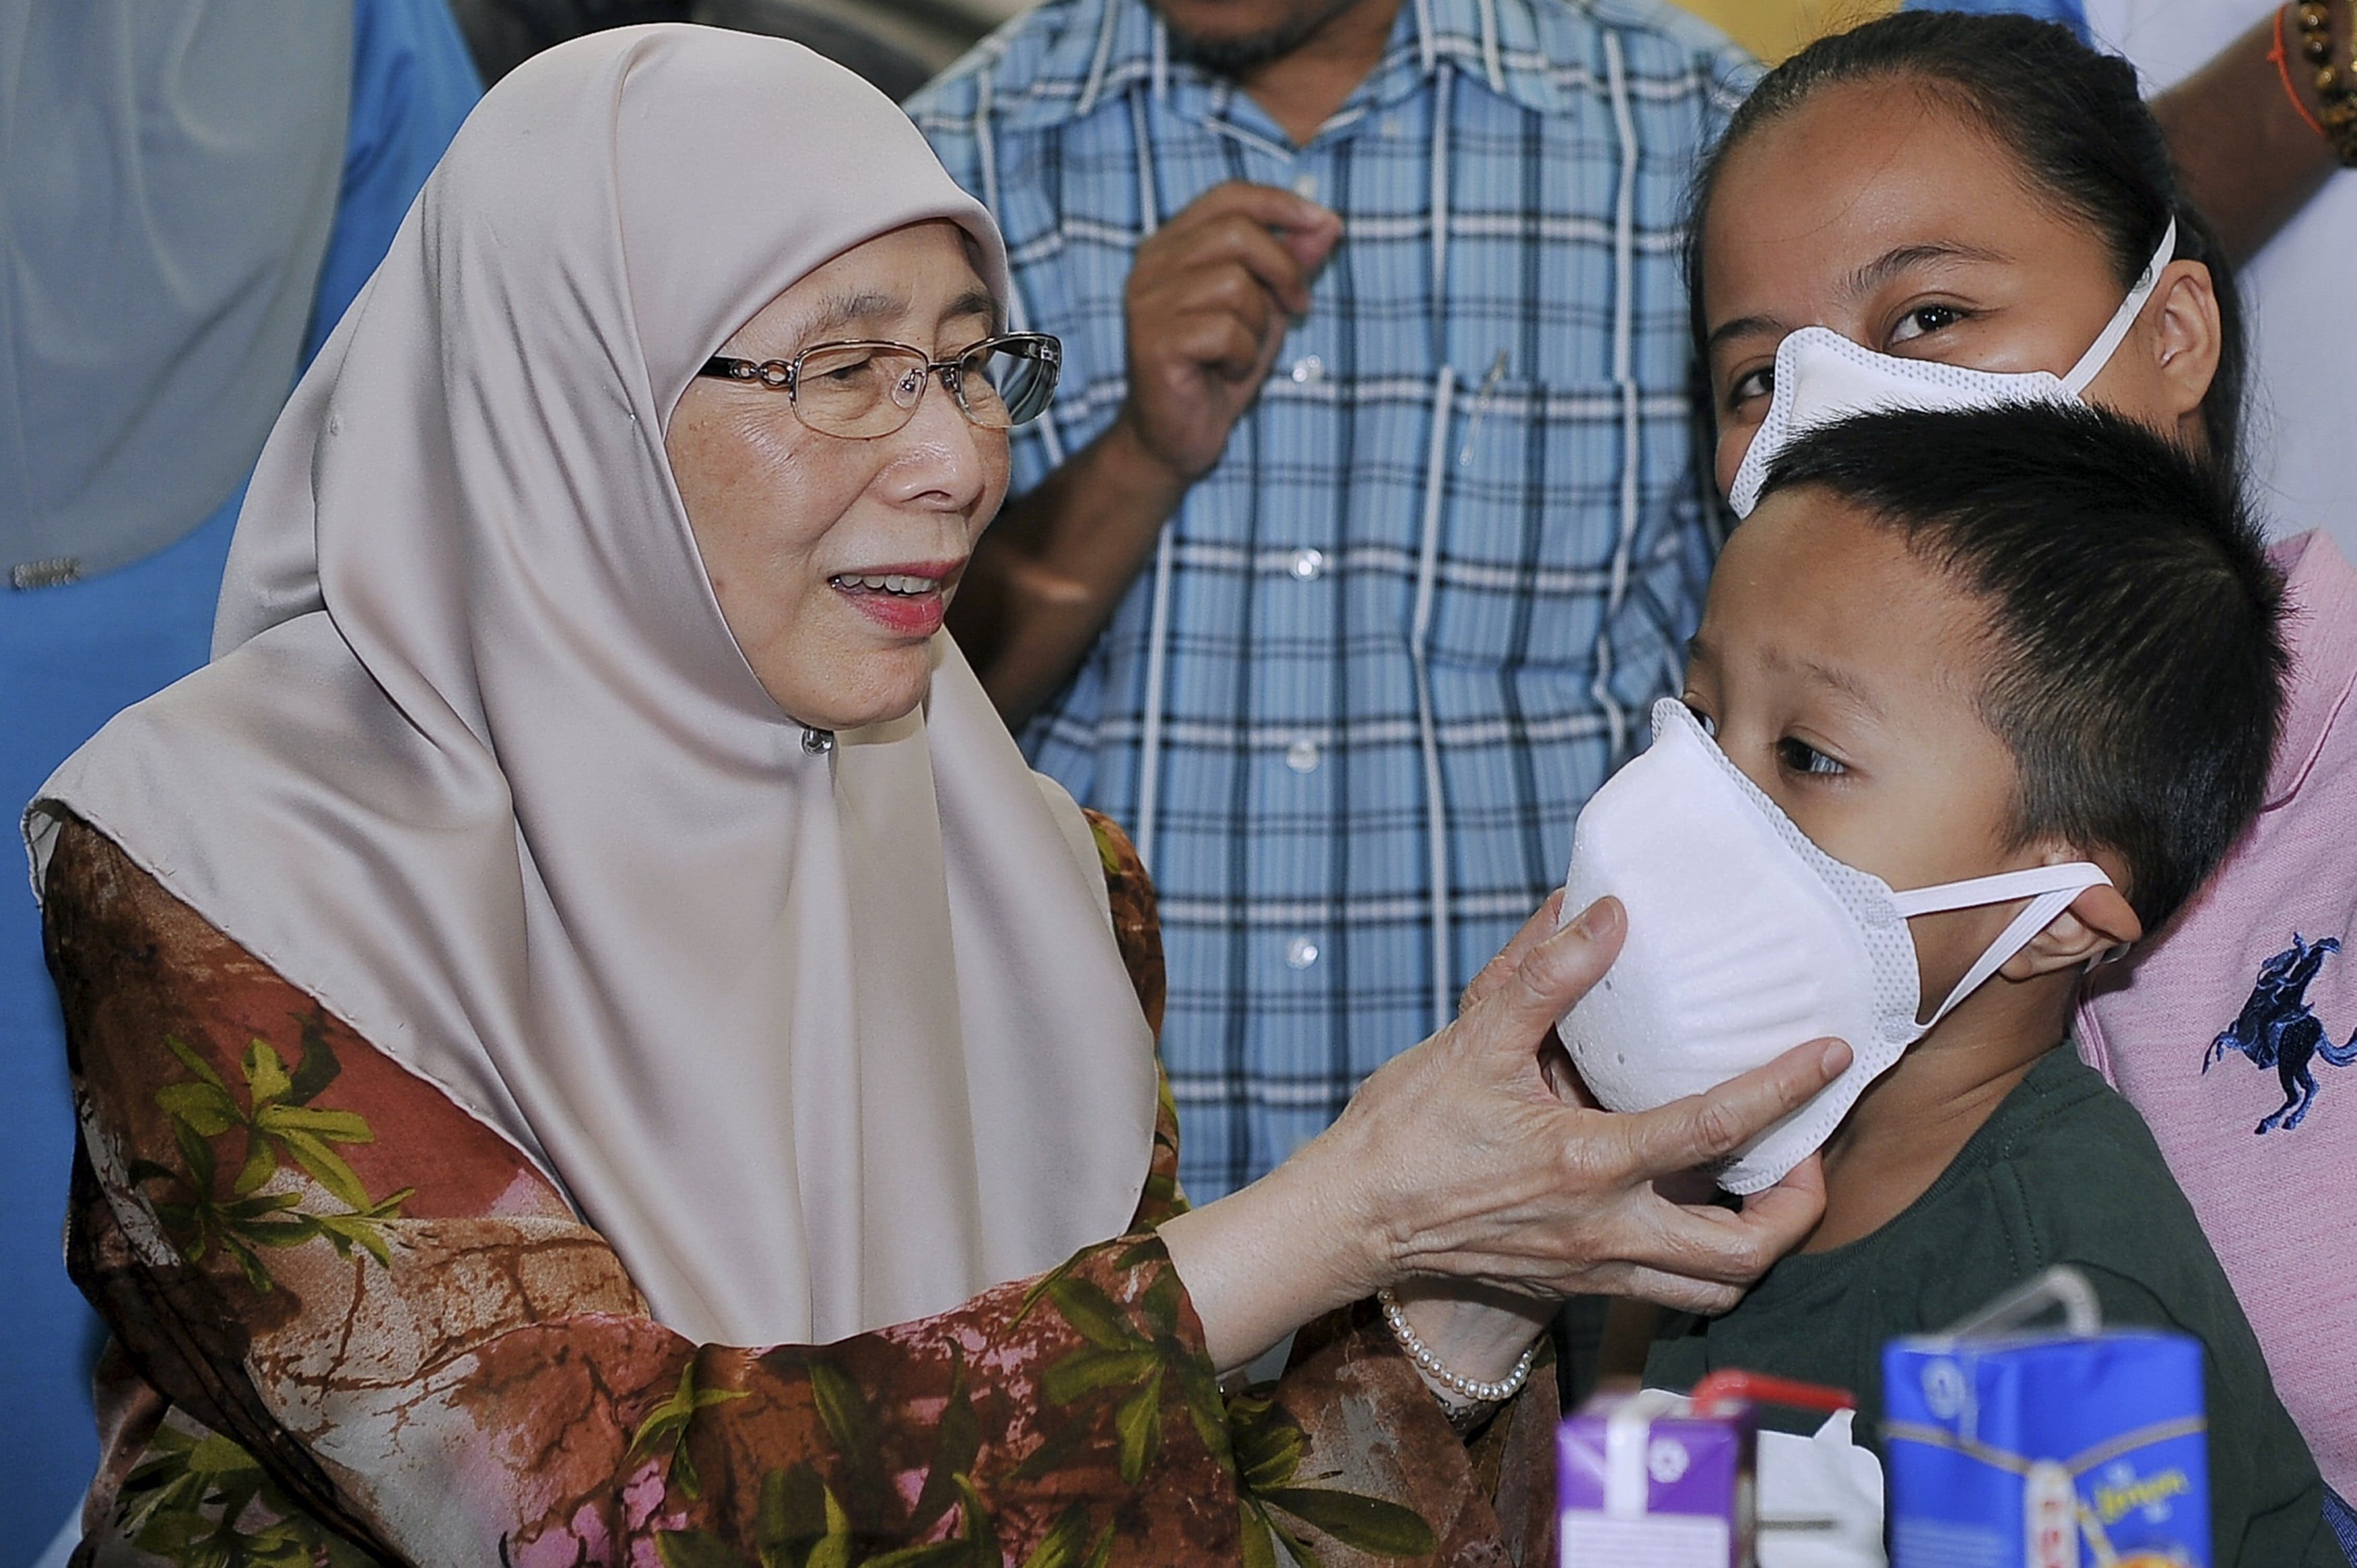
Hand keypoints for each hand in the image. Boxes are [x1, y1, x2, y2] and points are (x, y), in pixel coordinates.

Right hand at [1115, 182, 1340, 484]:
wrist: (1177, 438)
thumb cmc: (1218, 368)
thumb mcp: (1266, 308)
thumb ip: (1292, 264)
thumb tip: (1329, 223)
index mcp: (1172, 245)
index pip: (1228, 197)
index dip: (1281, 203)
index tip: (1326, 223)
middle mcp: (1151, 266)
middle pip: (1236, 232)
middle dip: (1284, 269)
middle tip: (1299, 308)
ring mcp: (1147, 304)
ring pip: (1234, 284)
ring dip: (1259, 323)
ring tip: (1243, 350)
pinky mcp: (1152, 343)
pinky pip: (1225, 331)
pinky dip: (1243, 356)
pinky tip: (1226, 372)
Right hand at [1158, 896, 1847, 1375]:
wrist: (1348, 1218)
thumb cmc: (1405, 1130)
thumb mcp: (1472, 1038)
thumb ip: (1544, 975)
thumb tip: (1606, 915)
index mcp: (1587, 1164)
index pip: (1715, 1128)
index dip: (1784, 1089)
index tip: (1829, 1055)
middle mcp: (1603, 1229)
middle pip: (1742, 1253)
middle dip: (1797, 1207)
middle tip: (1806, 1154)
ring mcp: (1590, 1267)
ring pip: (1711, 1290)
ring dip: (1756, 1245)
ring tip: (1765, 1190)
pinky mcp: (1571, 1283)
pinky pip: (1665, 1292)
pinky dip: (1700, 1263)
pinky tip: (1692, 1210)